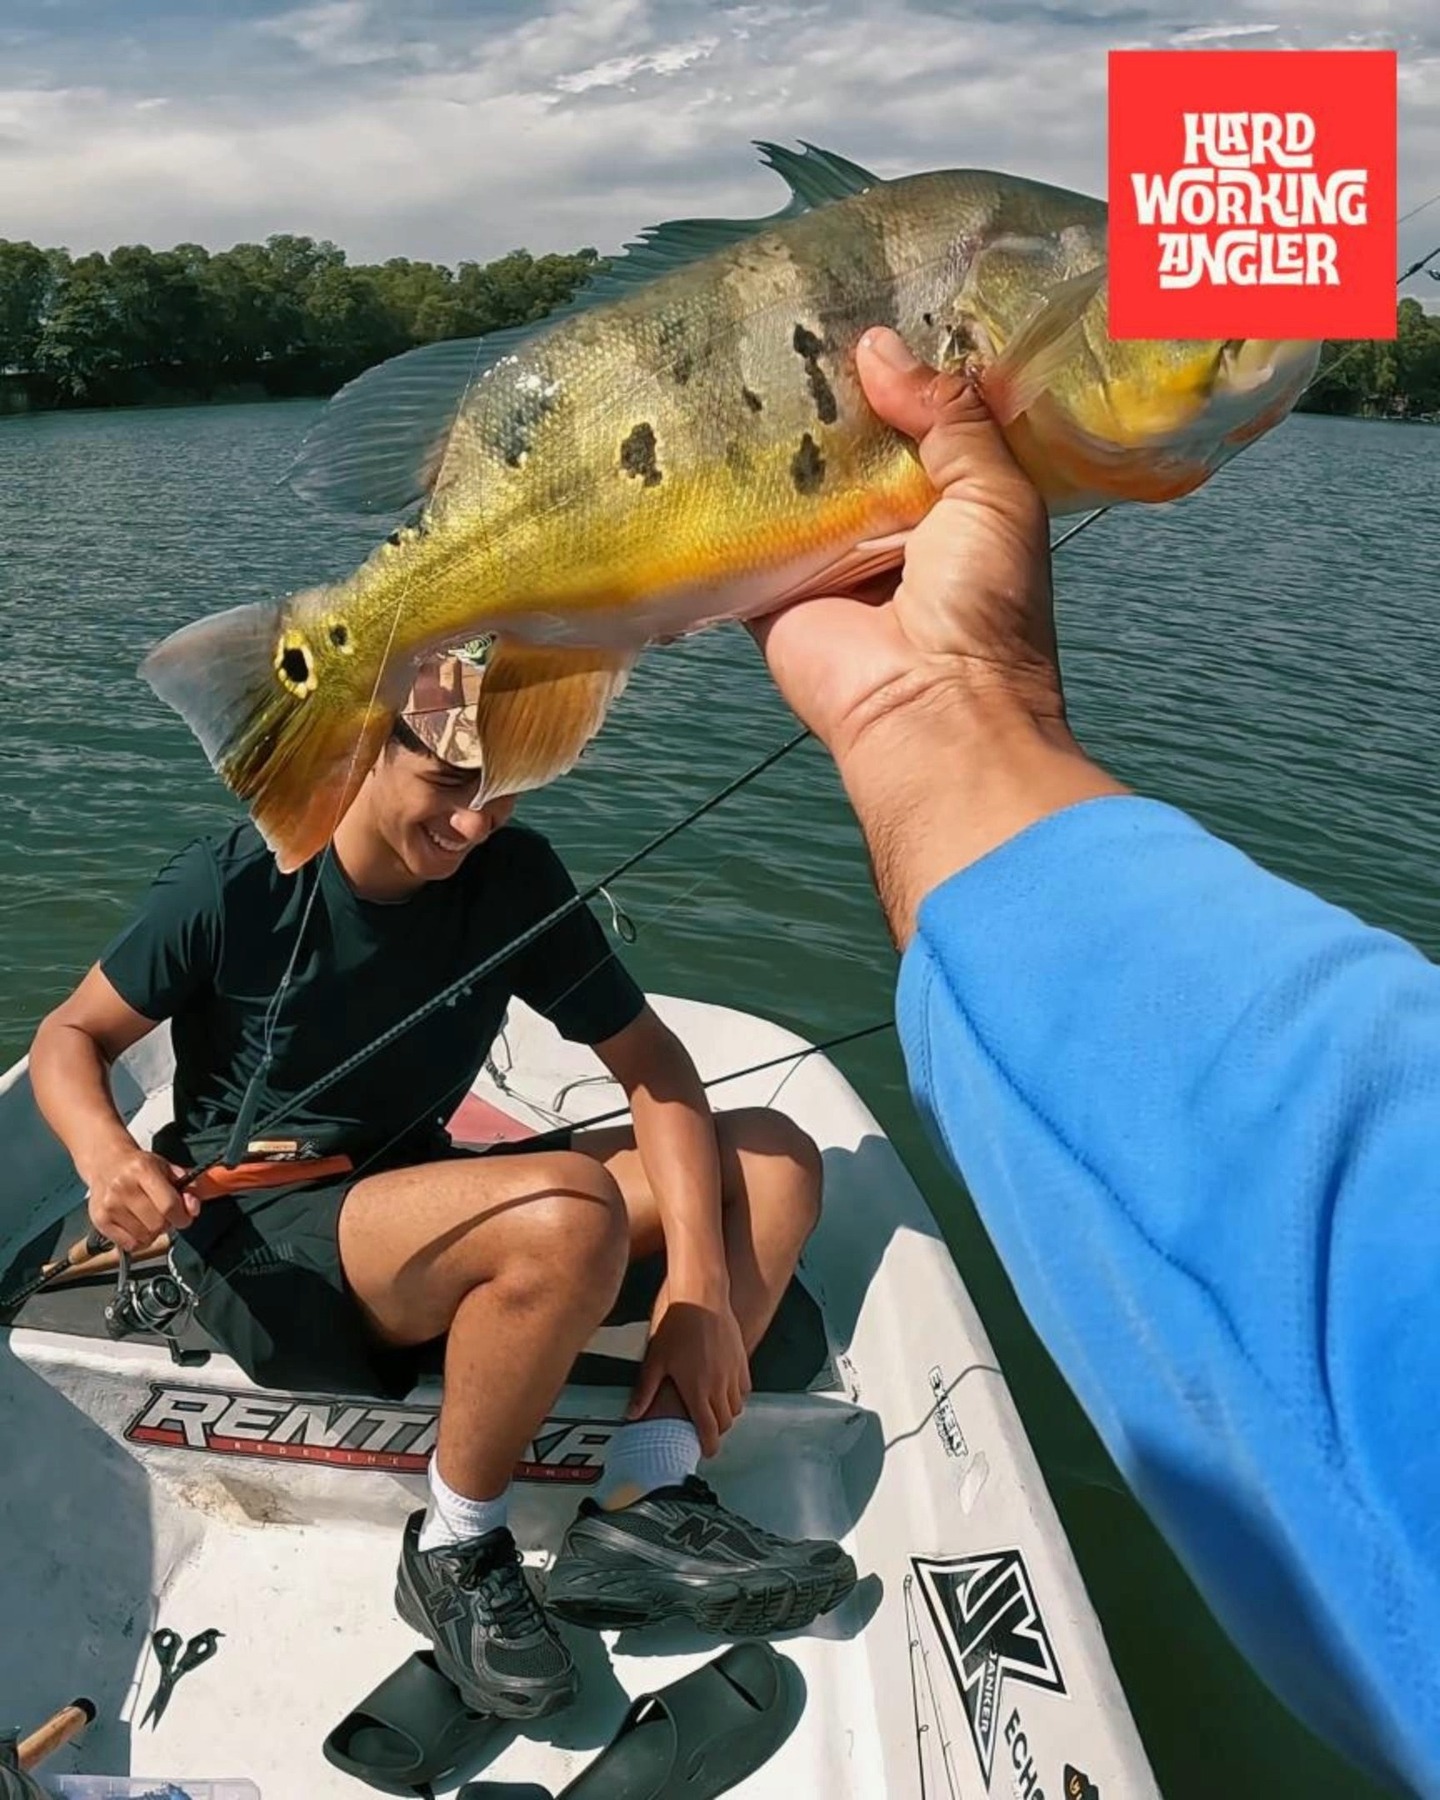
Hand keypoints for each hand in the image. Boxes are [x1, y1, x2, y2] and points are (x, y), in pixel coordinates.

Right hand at [83, 1140, 198, 1251]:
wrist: (106, 1163)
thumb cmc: (140, 1168)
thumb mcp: (167, 1168)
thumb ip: (187, 1187)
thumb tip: (194, 1209)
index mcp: (143, 1170)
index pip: (169, 1205)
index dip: (183, 1216)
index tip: (184, 1217)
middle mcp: (123, 1187)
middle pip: (157, 1224)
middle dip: (167, 1223)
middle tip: (163, 1214)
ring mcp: (109, 1205)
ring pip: (144, 1237)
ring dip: (152, 1232)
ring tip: (148, 1218)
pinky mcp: (99, 1220)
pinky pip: (129, 1244)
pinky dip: (138, 1240)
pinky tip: (136, 1225)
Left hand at [627, 1298, 751, 1458]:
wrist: (702, 1298)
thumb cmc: (677, 1326)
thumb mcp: (655, 1360)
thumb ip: (645, 1391)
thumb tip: (632, 1414)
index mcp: (698, 1391)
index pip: (709, 1430)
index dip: (709, 1446)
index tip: (706, 1452)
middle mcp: (719, 1386)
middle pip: (725, 1422)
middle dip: (716, 1431)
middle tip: (705, 1430)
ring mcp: (733, 1373)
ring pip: (737, 1406)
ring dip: (727, 1414)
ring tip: (714, 1411)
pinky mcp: (742, 1359)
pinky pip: (745, 1388)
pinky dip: (737, 1396)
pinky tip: (726, 1390)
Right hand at [750, 327, 1063, 761]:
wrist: (929, 711)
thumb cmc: (986, 609)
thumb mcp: (994, 492)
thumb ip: (949, 416)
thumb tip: (881, 349)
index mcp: (949, 502)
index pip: (913, 420)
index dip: (891, 371)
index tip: (854, 304)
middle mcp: (884, 527)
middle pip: (843, 445)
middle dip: (818, 395)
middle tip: (776, 318)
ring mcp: (824, 558)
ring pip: (788, 482)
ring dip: (765, 435)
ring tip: (726, 352)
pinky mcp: (768, 589)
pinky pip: (737, 535)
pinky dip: (718, 496)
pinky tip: (689, 430)